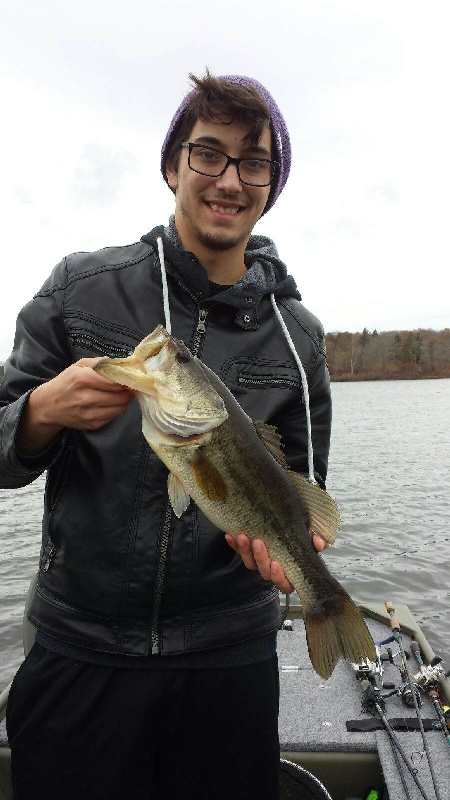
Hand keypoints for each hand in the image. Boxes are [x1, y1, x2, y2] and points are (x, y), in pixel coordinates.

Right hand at [17, 358, 134, 454]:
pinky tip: (107, 404)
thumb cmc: (65, 383)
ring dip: (122, 401)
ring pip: (120, 408)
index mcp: (83, 379)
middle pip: (121, 396)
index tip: (127, 378)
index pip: (115, 382)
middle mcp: (86, 398)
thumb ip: (99, 362)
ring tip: (117, 395)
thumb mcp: (78, 366)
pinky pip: (113, 417)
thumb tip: (118, 364)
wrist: (48, 406)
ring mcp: (89, 414)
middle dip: (127, 391)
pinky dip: (114, 410)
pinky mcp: (92, 425)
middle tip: (126, 387)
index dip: (125, 380)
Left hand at [224, 532, 328, 593]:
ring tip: (243, 536)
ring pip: (250, 563)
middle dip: (261, 559)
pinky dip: (234, 545)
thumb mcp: (311, 534)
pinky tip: (230, 535)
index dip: (279, 578)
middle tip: (259, 542)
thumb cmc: (301, 531)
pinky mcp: (247, 551)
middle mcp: (273, 569)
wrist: (283, 517)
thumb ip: (316, 539)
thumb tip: (319, 544)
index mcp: (290, 572)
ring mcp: (259, 561)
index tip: (276, 564)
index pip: (285, 585)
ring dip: (245, 551)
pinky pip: (239, 551)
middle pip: (264, 573)